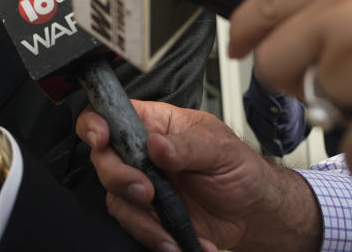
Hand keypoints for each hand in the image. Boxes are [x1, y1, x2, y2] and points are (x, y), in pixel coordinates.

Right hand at [77, 101, 319, 251]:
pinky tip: (181, 241)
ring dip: (140, 216)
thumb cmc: (241, 169)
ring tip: (169, 228)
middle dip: (118, 177)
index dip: (95, 123)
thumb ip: (187, 145)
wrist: (255, 213)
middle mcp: (142, 154)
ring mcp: (144, 186)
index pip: (111, 114)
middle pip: (104, 159)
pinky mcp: (151, 215)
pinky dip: (156, 237)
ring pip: (115, 197)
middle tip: (147, 190)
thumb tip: (156, 144)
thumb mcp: (221, 148)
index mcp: (155, 124)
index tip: (102, 138)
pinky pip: (136, 226)